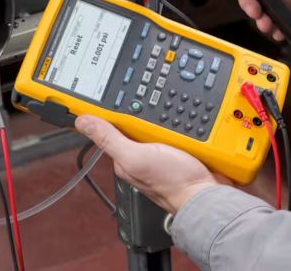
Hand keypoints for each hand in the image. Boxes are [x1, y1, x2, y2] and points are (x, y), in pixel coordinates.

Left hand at [75, 115, 217, 213]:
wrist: (208, 196)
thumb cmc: (172, 183)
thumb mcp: (136, 157)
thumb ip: (110, 140)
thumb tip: (82, 122)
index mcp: (123, 156)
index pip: (111, 126)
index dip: (110, 110)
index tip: (113, 94)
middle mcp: (138, 152)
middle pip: (134, 121)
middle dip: (140, 111)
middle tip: (148, 103)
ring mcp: (158, 149)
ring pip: (153, 123)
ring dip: (159, 115)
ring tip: (166, 109)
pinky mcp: (176, 147)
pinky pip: (172, 127)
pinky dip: (174, 122)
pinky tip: (177, 120)